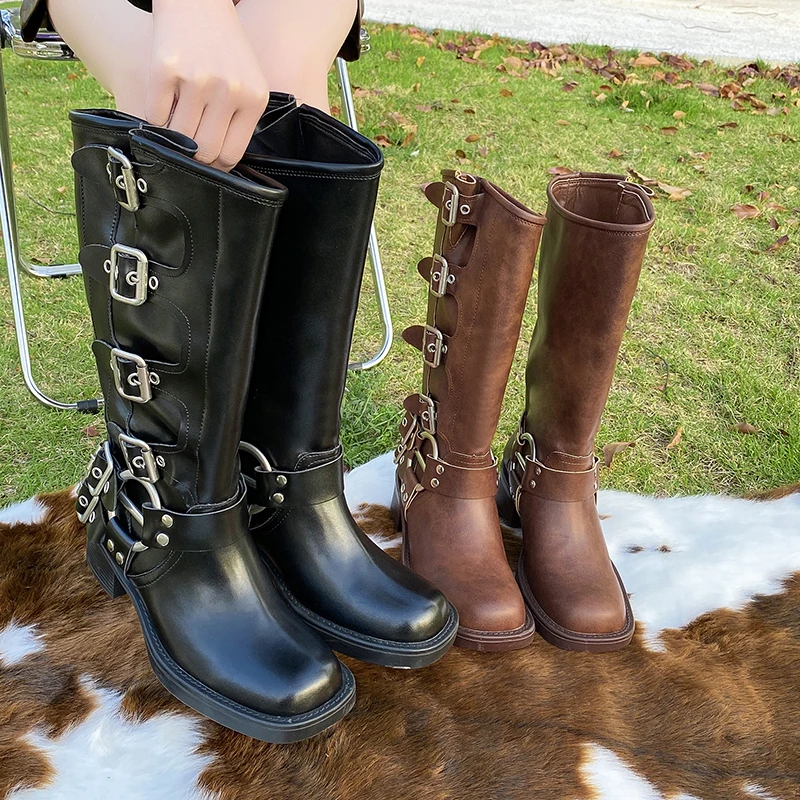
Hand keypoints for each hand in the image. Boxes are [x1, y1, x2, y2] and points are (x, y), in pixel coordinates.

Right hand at [146, 0, 267, 170]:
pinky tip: (162, 105)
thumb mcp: (246, 82)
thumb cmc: (222, 47)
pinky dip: (153, 118)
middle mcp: (229, 90)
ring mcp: (196, 79)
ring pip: (178, 137)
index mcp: (253, 98)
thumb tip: (216, 166)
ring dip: (171, 138)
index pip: (231, 154)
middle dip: (193, 156)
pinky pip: (154, 115)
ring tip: (174, 125)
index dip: (215, 166)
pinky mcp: (164, 69)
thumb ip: (238, 120)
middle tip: (186, 149)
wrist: (197, 0)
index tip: (206, 163)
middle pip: (205, 152)